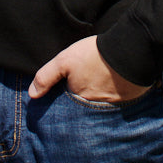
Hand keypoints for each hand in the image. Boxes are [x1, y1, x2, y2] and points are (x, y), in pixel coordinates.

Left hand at [28, 36, 152, 102]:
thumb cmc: (95, 55)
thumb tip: (32, 95)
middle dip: (80, 103)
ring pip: (98, 107)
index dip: (63, 99)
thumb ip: (46, 76)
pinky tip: (111, 85)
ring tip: (97, 84)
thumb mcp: (65, 60)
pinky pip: (115, 104)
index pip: (65, 108)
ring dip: (96, 100)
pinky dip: (112, 97)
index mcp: (78, 101)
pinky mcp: (127, 103)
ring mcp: (112, 108)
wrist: (131, 51)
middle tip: (83, 85)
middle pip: (82, 109)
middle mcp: (94, 111)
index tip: (65, 90)